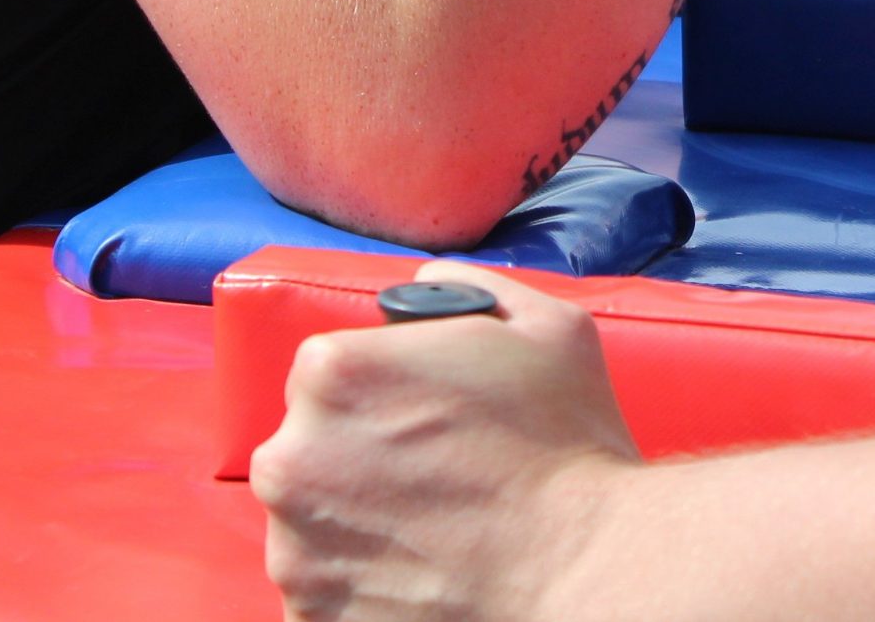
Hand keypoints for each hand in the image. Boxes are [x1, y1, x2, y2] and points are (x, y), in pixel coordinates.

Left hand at [254, 264, 637, 621]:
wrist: (584, 570)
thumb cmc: (567, 444)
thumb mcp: (544, 325)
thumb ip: (467, 289)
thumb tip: (425, 286)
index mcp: (333, 372)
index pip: (328, 368)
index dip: (379, 388)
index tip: (423, 414)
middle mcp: (290, 459)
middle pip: (310, 443)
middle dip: (358, 453)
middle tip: (433, 472)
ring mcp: (293, 549)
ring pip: (311, 519)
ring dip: (355, 519)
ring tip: (433, 526)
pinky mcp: (310, 617)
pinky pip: (323, 588)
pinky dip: (360, 582)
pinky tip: (422, 568)